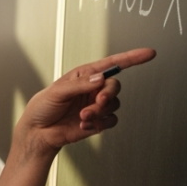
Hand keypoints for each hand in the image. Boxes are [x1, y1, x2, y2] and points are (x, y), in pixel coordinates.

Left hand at [16, 47, 156, 158]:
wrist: (39, 132)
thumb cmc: (43, 107)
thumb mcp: (58, 91)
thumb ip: (80, 84)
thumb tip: (100, 78)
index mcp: (84, 76)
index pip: (111, 64)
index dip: (131, 58)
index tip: (148, 53)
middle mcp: (93, 89)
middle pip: (114, 86)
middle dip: (108, 94)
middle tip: (98, 102)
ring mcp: (96, 105)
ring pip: (114, 104)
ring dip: (99, 111)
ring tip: (82, 116)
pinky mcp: (98, 121)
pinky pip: (111, 120)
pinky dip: (99, 123)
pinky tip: (84, 125)